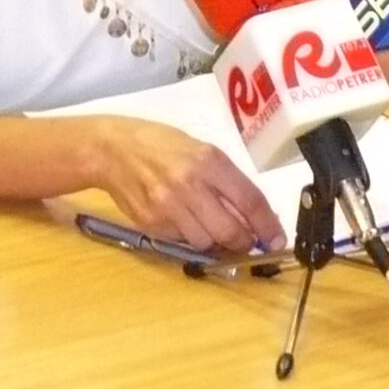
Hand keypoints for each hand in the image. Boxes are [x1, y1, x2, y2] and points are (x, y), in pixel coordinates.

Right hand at [94, 119, 286, 256]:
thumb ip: (226, 180)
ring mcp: (169, 208)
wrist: (112, 149)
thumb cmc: (161, 144)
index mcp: (208, 161)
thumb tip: (253, 214)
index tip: (276, 238)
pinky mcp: (152, 224)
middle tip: (248, 242)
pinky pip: (182, 243)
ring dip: (218, 244)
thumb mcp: (200, 150)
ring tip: (215, 231)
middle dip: (245, 242)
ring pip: (207, 243)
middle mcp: (190, 185)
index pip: (249, 201)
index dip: (267, 225)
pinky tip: (187, 224)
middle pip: (231, 231)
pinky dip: (192, 240)